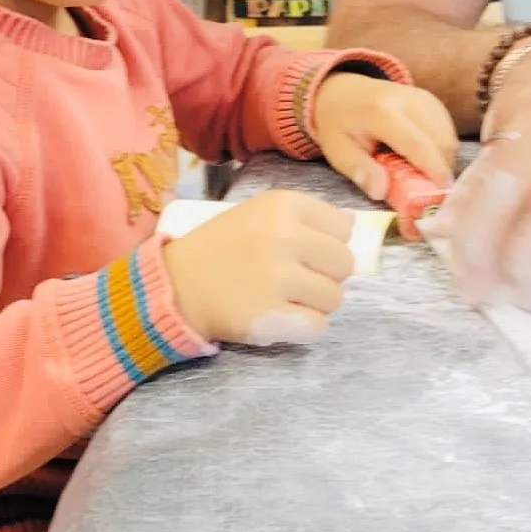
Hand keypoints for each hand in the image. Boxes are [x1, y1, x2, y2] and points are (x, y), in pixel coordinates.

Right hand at [162, 189, 355, 345]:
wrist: (177, 284)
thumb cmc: (222, 246)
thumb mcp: (259, 213)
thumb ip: (306, 216)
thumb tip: (353, 223)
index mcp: (282, 205)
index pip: (343, 227)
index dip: (330, 241)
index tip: (308, 250)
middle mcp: (284, 237)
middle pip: (344, 263)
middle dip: (327, 274)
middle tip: (299, 278)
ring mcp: (278, 278)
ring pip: (334, 298)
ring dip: (317, 303)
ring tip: (287, 297)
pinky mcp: (272, 317)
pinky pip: (318, 326)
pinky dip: (304, 326)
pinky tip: (282, 315)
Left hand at [311, 71, 457, 199]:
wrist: (342, 90)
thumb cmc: (338, 123)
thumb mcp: (337, 151)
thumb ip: (359, 170)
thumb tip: (381, 191)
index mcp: (381, 112)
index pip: (416, 143)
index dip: (433, 168)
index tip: (443, 191)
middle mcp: (407, 100)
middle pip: (441, 140)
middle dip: (441, 169)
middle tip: (427, 189)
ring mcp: (422, 97)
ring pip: (449, 135)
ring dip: (442, 159)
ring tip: (420, 172)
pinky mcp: (430, 100)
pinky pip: (447, 129)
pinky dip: (442, 148)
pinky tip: (423, 156)